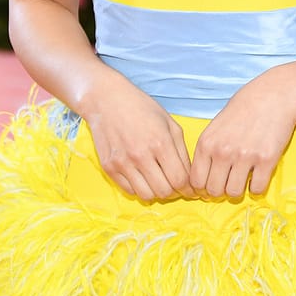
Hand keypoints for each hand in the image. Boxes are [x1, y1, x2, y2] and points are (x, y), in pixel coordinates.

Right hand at [84, 71, 193, 201]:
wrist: (106, 100)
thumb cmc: (141, 108)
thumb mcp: (169, 123)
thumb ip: (181, 151)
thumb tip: (189, 178)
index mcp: (160, 142)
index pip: (180, 180)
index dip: (188, 188)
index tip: (189, 189)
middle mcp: (141, 155)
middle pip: (164, 192)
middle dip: (173, 191)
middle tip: (173, 184)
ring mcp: (123, 163)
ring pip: (147, 196)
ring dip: (156, 192)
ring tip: (158, 181)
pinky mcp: (109, 168)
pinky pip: (129, 191)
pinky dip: (139, 188)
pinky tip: (142, 176)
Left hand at [190, 72, 295, 198]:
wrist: (272, 97)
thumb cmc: (243, 111)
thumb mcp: (215, 127)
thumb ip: (207, 152)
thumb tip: (202, 183)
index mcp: (206, 143)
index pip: (196, 181)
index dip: (203, 188)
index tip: (212, 184)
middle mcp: (223, 151)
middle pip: (214, 191)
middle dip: (221, 191)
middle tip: (229, 181)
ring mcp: (245, 156)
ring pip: (234, 193)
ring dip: (239, 189)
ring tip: (244, 177)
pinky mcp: (266, 160)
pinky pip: (257, 189)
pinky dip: (257, 187)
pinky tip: (258, 175)